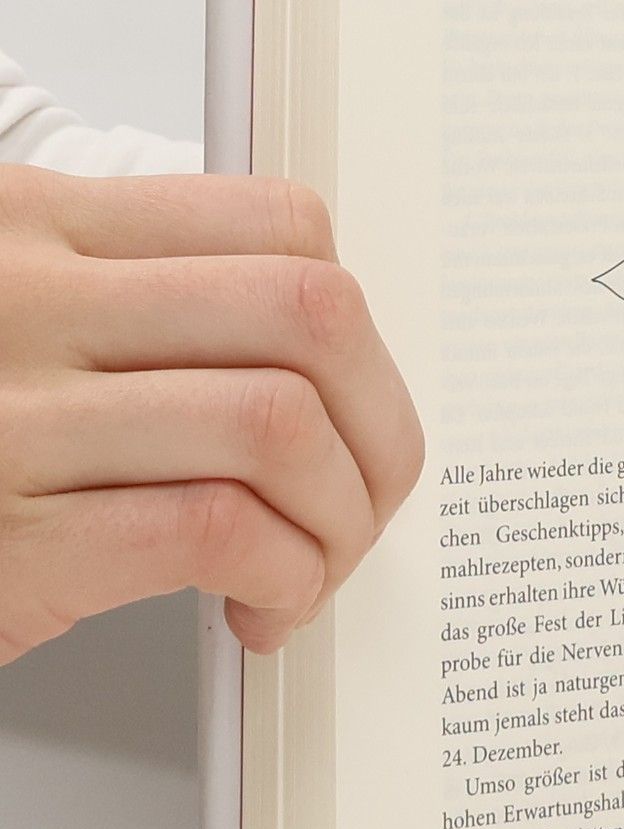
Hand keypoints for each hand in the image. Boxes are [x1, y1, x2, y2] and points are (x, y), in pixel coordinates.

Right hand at [0, 167, 423, 663]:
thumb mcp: (24, 327)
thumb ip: (148, 307)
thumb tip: (332, 348)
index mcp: (36, 222)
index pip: (279, 223)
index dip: (356, 325)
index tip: (355, 399)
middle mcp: (25, 298)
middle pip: (310, 315)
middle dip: (381, 426)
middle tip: (365, 497)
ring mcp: (12, 417)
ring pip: (279, 423)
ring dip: (339, 518)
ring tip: (312, 566)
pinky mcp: (14, 540)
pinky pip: (216, 529)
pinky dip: (280, 576)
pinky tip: (259, 606)